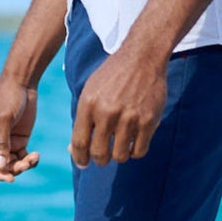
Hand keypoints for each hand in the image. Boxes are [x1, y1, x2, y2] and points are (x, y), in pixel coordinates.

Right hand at [0, 74, 39, 182]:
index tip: (9, 178)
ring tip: (34, 158)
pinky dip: (29, 160)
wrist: (22, 83)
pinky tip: (36, 155)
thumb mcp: (3, 120)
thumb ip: (1, 144)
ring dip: (22, 165)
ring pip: (12, 164)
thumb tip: (1, 167)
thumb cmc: (8, 98)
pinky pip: (22, 157)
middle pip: (0, 166)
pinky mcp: (19, 139)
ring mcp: (6, 142)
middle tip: (26, 165)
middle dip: (13, 169)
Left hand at [69, 48, 167, 167]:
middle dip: (99, 159)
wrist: (142, 57)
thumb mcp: (90, 91)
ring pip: (120, 156)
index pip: (80, 143)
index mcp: (89, 104)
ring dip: (118, 155)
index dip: (79, 158)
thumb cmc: (113, 75)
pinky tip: (133, 142)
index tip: (83, 163)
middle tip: (103, 156)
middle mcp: (107, 112)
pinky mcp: (148, 120)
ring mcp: (129, 117)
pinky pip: (139, 150)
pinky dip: (135, 151)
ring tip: (120, 146)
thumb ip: (83, 119)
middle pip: (99, 154)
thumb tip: (73, 150)